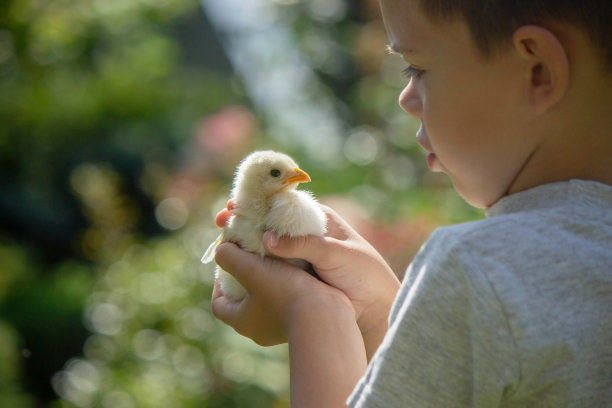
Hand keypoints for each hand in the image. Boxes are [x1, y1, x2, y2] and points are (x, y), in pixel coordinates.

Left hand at [211, 240, 351, 345]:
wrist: (326, 316)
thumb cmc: (286, 292)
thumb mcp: (253, 269)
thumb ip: (231, 257)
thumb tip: (220, 250)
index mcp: (242, 321)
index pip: (219, 304)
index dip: (218, 283)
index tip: (228, 263)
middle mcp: (258, 330)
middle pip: (242, 303)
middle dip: (244, 280)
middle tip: (250, 258)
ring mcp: (279, 330)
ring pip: (265, 303)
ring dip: (267, 283)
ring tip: (273, 261)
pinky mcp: (299, 324)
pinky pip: (285, 305)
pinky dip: (285, 288)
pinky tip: (294, 270)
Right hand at [215, 201, 399, 357]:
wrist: (376, 308)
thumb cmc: (363, 274)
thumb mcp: (337, 254)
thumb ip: (304, 245)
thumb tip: (267, 239)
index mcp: (318, 219)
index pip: (283, 204)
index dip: (258, 201)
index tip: (236, 203)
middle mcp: (305, 235)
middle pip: (269, 222)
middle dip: (245, 219)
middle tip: (222, 220)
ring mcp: (298, 256)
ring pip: (266, 245)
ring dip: (244, 241)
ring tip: (222, 239)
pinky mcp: (294, 277)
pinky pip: (270, 267)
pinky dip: (254, 264)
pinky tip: (236, 264)